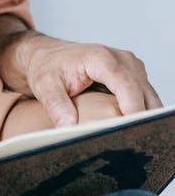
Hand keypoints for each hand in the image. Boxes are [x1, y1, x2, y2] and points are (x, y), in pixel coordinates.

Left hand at [16, 33, 160, 127]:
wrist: (46, 55)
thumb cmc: (47, 66)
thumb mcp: (45, 86)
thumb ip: (56, 106)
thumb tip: (68, 129)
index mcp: (100, 58)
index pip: (127, 85)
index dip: (132, 109)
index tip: (129, 130)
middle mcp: (121, 59)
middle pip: (144, 93)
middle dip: (139, 118)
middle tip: (126, 141)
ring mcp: (131, 67)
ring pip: (149, 97)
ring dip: (142, 117)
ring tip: (127, 136)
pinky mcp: (133, 76)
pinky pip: (145, 97)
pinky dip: (141, 112)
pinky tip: (128, 127)